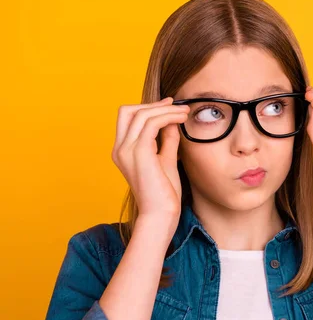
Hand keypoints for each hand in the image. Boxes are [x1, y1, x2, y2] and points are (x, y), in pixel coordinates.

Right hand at [111, 97, 189, 230]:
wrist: (161, 215)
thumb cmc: (164, 193)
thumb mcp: (166, 160)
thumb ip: (166, 140)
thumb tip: (171, 121)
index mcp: (122, 151)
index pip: (127, 118)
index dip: (147, 107)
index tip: (170, 105)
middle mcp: (120, 149)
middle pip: (128, 110)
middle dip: (152, 104)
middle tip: (176, 105)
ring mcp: (127, 150)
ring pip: (142, 114)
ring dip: (166, 109)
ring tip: (185, 112)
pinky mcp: (139, 153)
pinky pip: (151, 123)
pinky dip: (167, 117)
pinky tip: (181, 119)